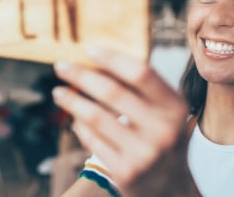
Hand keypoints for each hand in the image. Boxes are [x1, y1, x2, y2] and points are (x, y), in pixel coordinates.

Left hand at [52, 48, 199, 196]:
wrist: (171, 186)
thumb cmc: (162, 137)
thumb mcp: (165, 112)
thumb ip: (141, 88)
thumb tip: (97, 61)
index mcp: (174, 107)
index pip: (141, 73)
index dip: (112, 58)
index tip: (88, 49)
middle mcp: (163, 130)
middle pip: (112, 91)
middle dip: (81, 75)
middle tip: (60, 65)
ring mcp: (144, 153)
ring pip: (96, 117)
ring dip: (72, 100)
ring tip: (58, 92)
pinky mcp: (126, 172)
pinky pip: (93, 140)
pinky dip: (80, 126)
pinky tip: (74, 118)